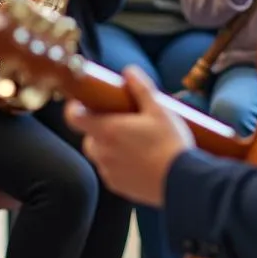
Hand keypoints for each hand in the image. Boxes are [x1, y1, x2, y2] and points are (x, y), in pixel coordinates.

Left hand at [65, 66, 194, 206]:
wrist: (183, 181)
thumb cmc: (170, 143)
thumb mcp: (159, 109)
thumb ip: (141, 88)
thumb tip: (129, 70)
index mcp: (107, 130)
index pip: (73, 118)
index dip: (74, 108)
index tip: (83, 103)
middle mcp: (102, 153)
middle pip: (88, 136)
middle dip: (99, 128)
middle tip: (121, 123)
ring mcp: (108, 171)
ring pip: (100, 155)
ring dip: (109, 147)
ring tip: (134, 143)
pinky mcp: (117, 186)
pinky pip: (110, 171)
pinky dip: (118, 164)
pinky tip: (139, 160)